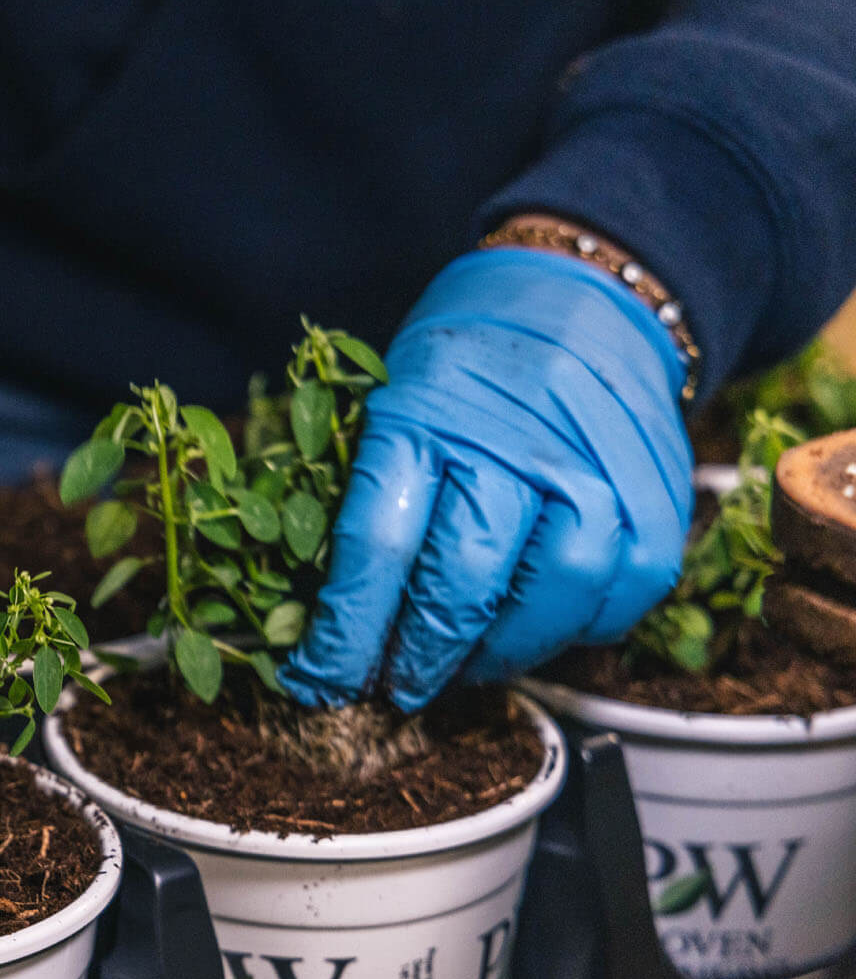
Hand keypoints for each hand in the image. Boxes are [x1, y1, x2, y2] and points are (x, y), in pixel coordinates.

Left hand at [279, 247, 694, 709]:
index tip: (318, 680)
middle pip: (462, 582)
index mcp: (423, 415)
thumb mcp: (392, 399)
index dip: (344, 632)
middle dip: (418, 657)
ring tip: (465, 668)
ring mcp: (596, 467)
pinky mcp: (659, 494)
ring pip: (553, 597)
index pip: (376, 546)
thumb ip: (371, 497)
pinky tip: (536, 629)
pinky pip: (621, 594)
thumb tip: (329, 619)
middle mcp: (514, 441)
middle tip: (395, 687)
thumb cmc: (468, 364)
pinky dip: (575, 630)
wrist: (583, 292)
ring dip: (500, 655)